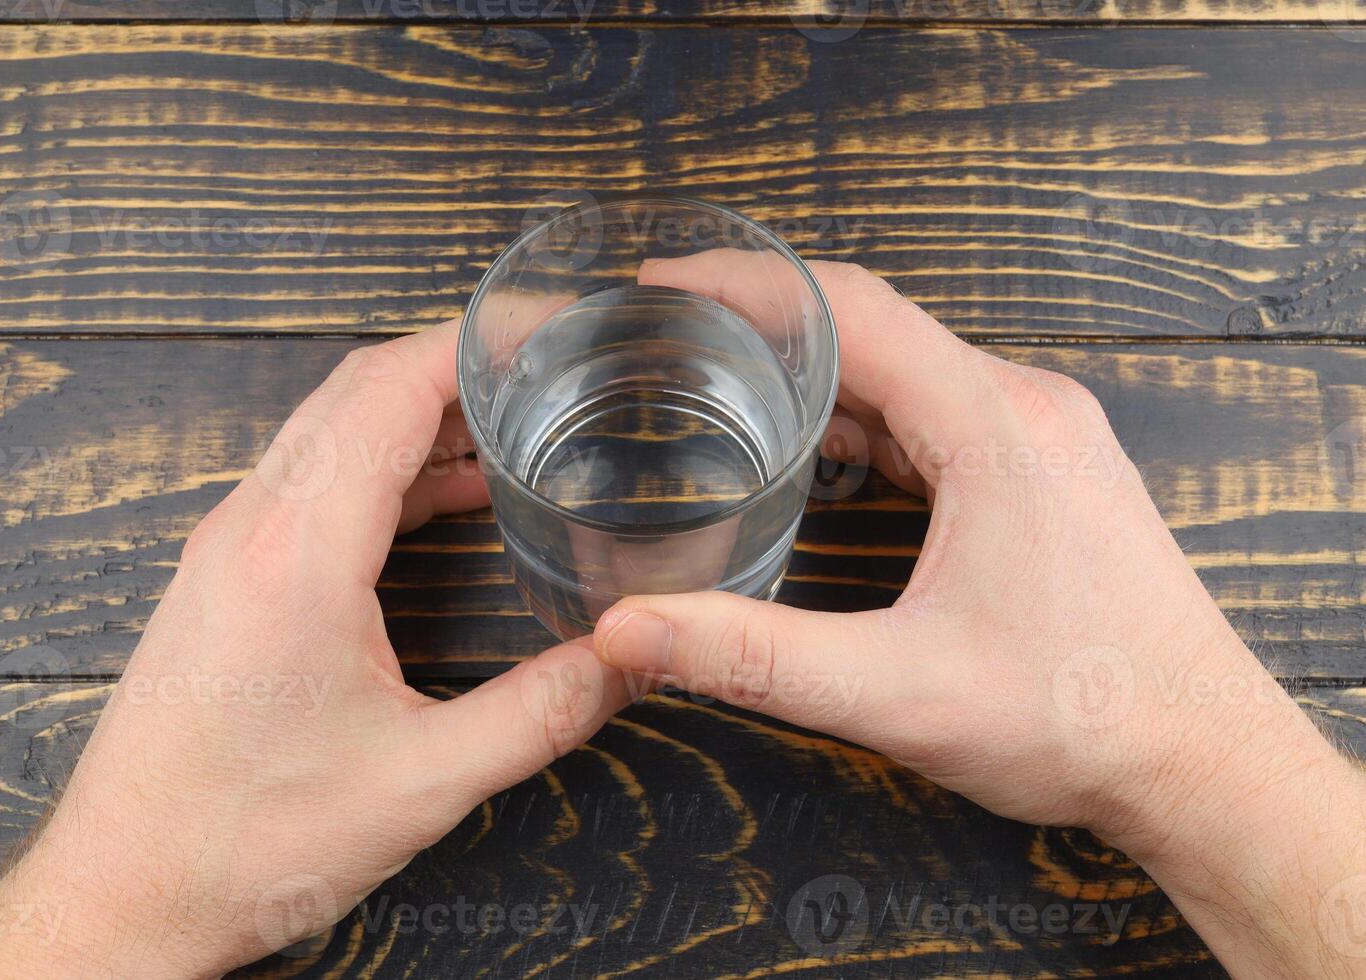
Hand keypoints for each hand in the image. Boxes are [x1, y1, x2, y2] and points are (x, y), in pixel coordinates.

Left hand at [0, 322, 630, 978]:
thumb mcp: (422, 783)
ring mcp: (227, 548)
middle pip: (355, 392)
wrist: (122, 893)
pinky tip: (443, 498)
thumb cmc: (248, 841)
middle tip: (541, 361)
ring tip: (509, 423)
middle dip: (452, 363)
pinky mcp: (223, 578)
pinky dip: (381, 465)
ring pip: (327, 432)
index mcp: (298, 553)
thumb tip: (631, 659)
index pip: (387, 393)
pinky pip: (310, 481)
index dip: (468, 343)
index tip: (539, 321)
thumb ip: (542, 713)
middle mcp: (251, 528)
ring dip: (415, 414)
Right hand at [594, 254, 1365, 977]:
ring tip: (723, 390)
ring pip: (908, 372)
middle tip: (671, 341)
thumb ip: (757, 656)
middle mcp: (1025, 407)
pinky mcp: (1046, 473)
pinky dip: (867, 420)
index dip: (747, 287)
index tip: (662, 286)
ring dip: (817, 377)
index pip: (851, 309)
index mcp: (993, 426)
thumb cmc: (1080, 716)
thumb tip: (630, 630)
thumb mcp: (899, 691)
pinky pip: (940, 415)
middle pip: (875, 329)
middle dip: (767, 327)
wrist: (1203, 761)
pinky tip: (817, 456)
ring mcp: (1043, 436)